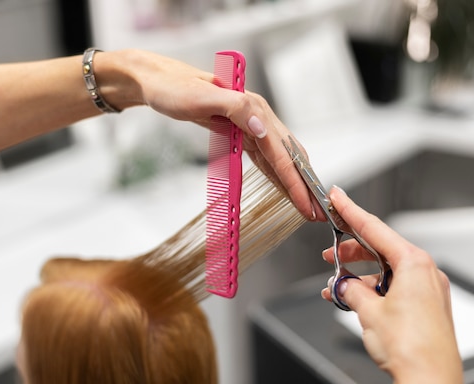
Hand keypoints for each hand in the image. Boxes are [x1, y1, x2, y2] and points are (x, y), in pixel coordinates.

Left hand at [96, 49, 322, 220]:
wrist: (157, 81)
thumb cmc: (174, 88)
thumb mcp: (201, 97)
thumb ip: (236, 109)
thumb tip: (265, 130)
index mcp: (252, 107)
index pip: (280, 151)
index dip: (295, 180)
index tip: (307, 203)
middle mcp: (256, 115)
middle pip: (287, 155)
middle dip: (303, 185)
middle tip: (317, 212)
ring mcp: (249, 123)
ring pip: (278, 157)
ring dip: (292, 182)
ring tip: (306, 204)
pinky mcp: (238, 130)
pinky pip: (263, 156)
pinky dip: (275, 173)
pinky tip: (283, 186)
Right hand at [321, 186, 462, 383]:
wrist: (430, 382)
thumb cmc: (411, 347)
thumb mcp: (368, 311)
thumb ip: (351, 290)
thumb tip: (342, 285)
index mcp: (414, 263)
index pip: (375, 228)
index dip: (351, 211)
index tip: (337, 197)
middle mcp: (425, 273)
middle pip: (380, 249)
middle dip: (351, 251)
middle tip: (328, 254)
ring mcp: (427, 290)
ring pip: (385, 270)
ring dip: (359, 277)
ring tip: (336, 288)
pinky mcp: (425, 307)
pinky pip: (394, 288)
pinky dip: (372, 291)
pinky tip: (353, 301)